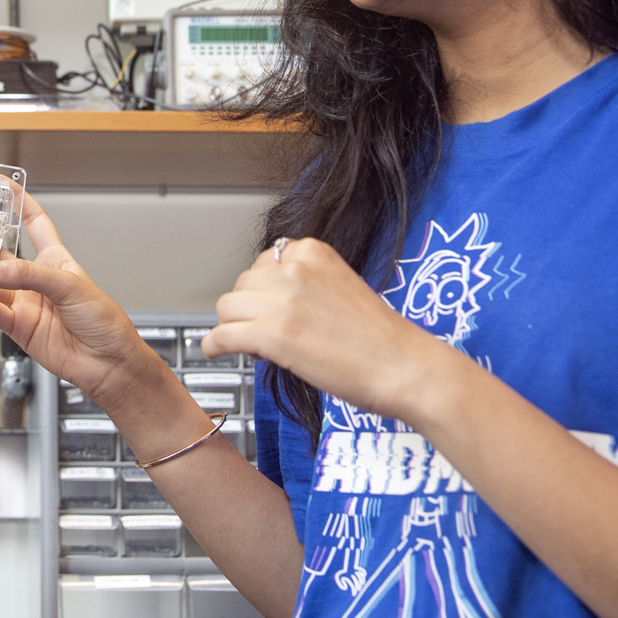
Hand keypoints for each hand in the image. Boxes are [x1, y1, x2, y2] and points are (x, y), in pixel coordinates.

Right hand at [0, 185, 163, 408]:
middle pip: (1, 252)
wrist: (109, 363)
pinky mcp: (18, 327)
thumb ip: (27, 275)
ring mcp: (25, 303)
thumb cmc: (104, 321)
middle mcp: (36, 279)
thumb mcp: (70, 286)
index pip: (34, 222)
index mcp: (56, 260)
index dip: (17, 201)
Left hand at [205, 238, 458, 422]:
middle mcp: (294, 268)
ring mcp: (282, 301)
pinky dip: (214, 346)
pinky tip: (217, 352)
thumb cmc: (381, 338)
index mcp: (313, 251)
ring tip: (253, 345)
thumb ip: (305, 283)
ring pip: (227, 308)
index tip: (273, 309)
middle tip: (267, 332)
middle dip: (250, 309)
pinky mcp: (272, 335)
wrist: (404, 367)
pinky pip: (222, 335)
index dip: (265, 291)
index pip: (263, 263)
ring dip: (234, 326)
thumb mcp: (340, 286)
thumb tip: (268, 299)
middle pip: (242, 284)